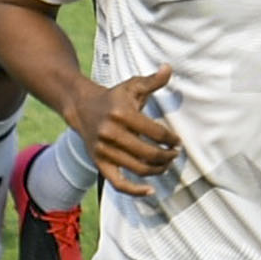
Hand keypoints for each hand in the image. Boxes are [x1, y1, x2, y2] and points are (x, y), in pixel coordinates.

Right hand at [72, 64, 180, 196]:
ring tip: (166, 165)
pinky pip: (118, 183)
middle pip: (148, 153)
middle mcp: (111, 133)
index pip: (155, 133)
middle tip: (174, 154)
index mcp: (122, 113)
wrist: (82, 107)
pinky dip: (135, 191)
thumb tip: (168, 68)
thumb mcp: (132, 86)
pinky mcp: (99, 163)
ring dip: (157, 170)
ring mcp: (104, 150)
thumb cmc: (114, 97)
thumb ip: (152, 81)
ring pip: (137, 168)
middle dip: (166, 156)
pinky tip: (150, 191)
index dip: (171, 140)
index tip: (178, 142)